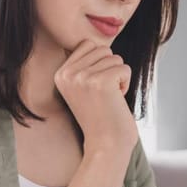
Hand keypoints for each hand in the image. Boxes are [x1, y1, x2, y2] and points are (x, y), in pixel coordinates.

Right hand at [53, 40, 137, 156]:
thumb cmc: (100, 116)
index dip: (100, 63)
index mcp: (60, 73)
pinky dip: (126, 84)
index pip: (88, 44)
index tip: (96, 87)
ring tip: (109, 99)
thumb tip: (96, 41)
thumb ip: (85, 64)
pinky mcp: (101, 82)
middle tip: (104, 94)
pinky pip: (125, 68)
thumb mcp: (82, 87)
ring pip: (115, 58)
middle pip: (103, 49)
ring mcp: (83, 77)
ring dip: (118, 78)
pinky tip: (116, 101)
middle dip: (110, 69)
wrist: (106, 145)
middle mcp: (68, 73)